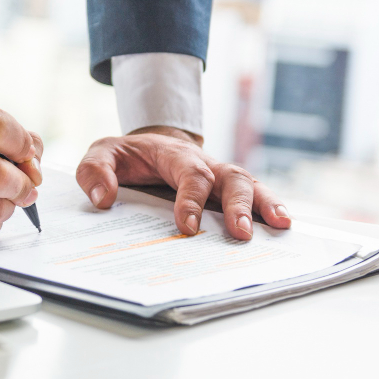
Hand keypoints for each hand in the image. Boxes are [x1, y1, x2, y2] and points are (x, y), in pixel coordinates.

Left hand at [76, 126, 289, 240]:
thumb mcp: (102, 154)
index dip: (191, 199)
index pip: (190, 173)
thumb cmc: (127, 155)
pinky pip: (254, 195)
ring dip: (265, 204)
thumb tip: (103, 199)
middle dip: (238, 205)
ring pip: (249, 184)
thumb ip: (95, 171)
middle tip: (241, 233)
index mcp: (174, 153)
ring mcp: (219, 175)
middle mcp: (205, 162)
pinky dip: (270, 206)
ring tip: (280, 225)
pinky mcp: (226, 190)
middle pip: (229, 177)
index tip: (187, 227)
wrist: (148, 146)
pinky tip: (282, 224)